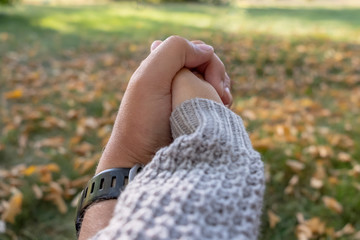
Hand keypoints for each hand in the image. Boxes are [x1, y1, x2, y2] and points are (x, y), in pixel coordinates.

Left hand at [96, 36, 231, 172]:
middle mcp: (174, 79)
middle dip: (219, 77)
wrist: (141, 161)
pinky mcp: (193, 115)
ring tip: (222, 106)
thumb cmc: (143, 122)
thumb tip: (207, 51)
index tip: (211, 83)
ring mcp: (185, 98)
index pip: (196, 50)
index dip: (208, 62)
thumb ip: (175, 51)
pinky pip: (214, 102)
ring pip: (214, 83)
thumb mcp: (149, 78)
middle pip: (209, 66)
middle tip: (222, 97)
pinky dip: (221, 105)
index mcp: (162, 65)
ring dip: (222, 91)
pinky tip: (220, 113)